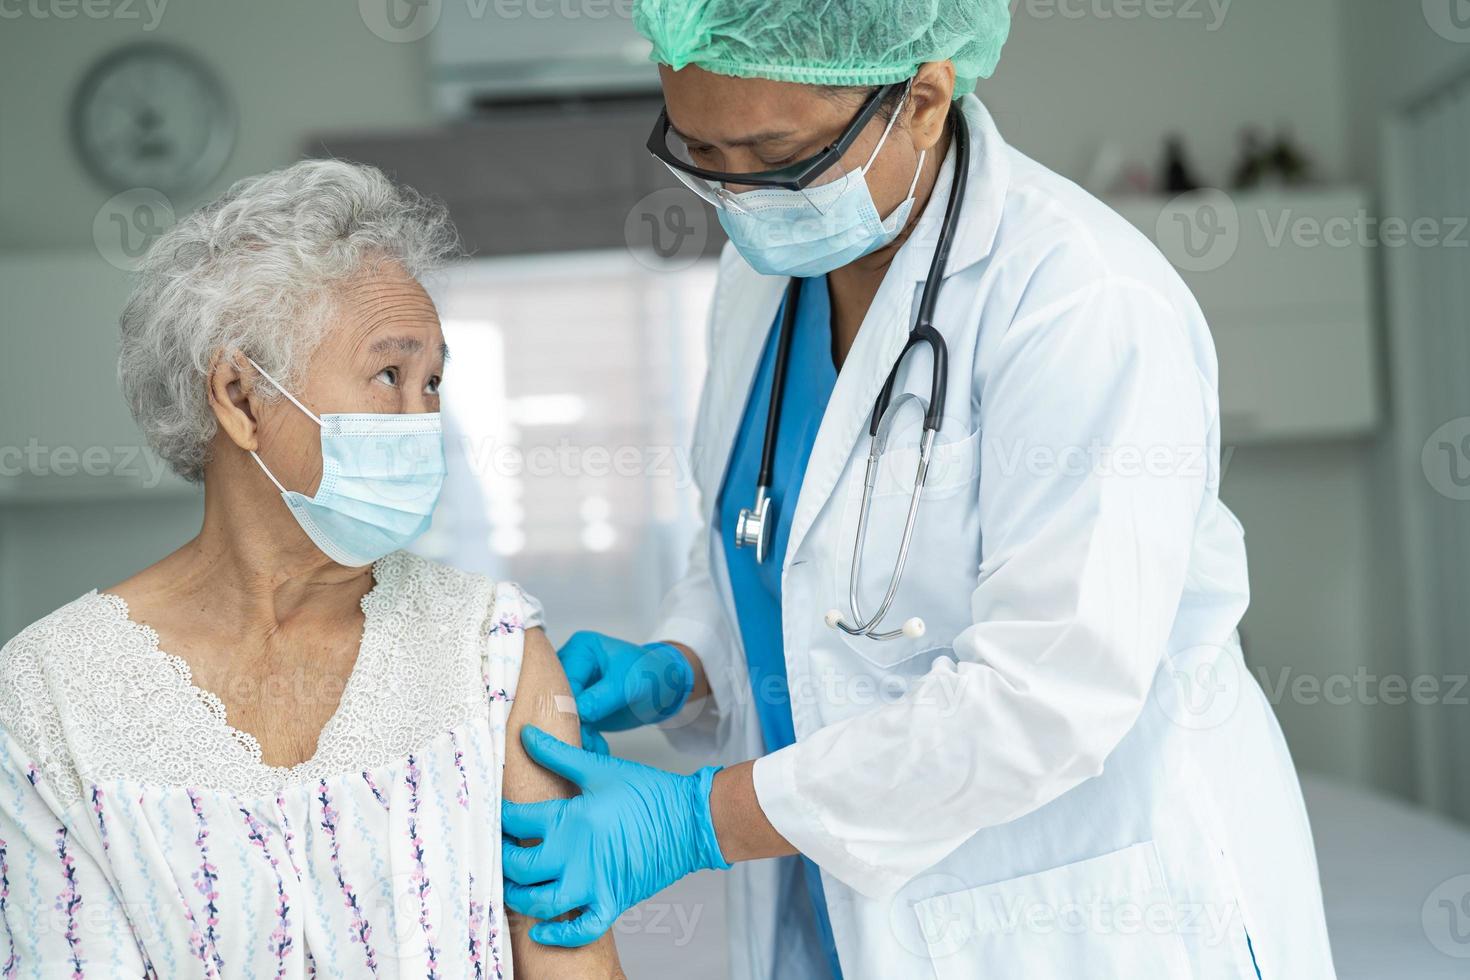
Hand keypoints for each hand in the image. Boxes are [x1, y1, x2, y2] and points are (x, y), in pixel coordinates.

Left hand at [501, 726, 730, 946]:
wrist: (690, 820)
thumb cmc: (647, 792)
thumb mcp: (599, 769)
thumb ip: (557, 754)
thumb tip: (526, 734)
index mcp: (569, 819)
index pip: (516, 820)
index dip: (498, 817)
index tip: (494, 814)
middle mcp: (575, 856)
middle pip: (519, 867)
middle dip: (501, 859)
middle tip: (499, 850)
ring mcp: (594, 883)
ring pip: (541, 903)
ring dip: (520, 898)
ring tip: (513, 887)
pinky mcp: (612, 901)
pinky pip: (581, 930)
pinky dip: (558, 936)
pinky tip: (540, 932)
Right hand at [558, 632, 694, 751]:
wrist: (665, 688)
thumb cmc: (650, 674)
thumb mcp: (628, 684)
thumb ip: (601, 698)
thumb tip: (577, 713)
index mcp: (581, 648)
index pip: (563, 679)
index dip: (567, 705)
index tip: (575, 727)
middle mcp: (572, 665)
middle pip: (558, 697)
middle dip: (571, 722)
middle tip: (584, 742)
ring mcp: (575, 686)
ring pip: (564, 714)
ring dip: (579, 734)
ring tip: (595, 747)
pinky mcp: (580, 705)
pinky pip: (575, 724)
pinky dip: (585, 738)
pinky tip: (597, 748)